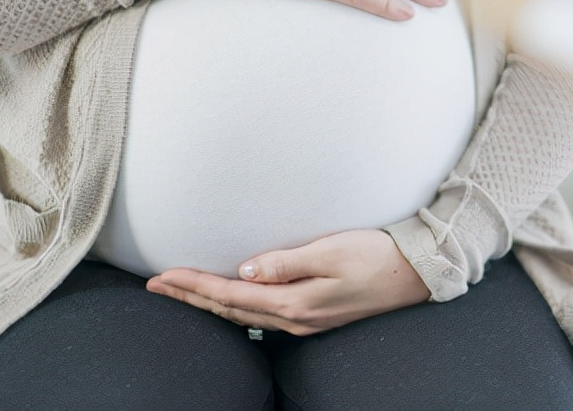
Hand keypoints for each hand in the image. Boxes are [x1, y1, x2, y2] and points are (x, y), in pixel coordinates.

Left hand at [147, 230, 430, 335]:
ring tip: (181, 292)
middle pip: (229, 310)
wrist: (416, 273)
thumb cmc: (377, 255)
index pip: (230, 295)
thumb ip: (285, 262)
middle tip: (155, 286)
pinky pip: (261, 316)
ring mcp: (305, 321)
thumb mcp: (331, 251)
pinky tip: (229, 300)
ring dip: (208, 303)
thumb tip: (243, 271)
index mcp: (295, 303)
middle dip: (190, 297)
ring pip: (243, 316)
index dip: (193, 285)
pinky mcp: (315, 315)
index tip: (162, 276)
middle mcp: (295, 318)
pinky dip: (234, 307)